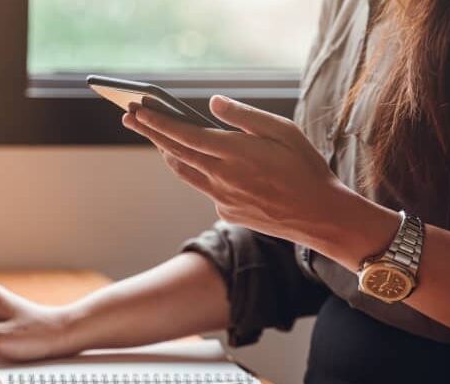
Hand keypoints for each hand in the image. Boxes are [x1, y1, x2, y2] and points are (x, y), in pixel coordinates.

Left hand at [122, 95, 375, 251]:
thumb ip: (244, 116)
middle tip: (129, 116)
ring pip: (185, 172)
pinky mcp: (226, 211)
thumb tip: (213, 103)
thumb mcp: (283, 130)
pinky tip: (199, 161)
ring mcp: (222, 197)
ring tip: (156, 136)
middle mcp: (222, 177)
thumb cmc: (306, 167)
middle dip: (150, 132)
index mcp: (235, 153)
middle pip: (175, 152)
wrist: (320, 215)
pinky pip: (205, 187)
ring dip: (167, 152)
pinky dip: (198, 171)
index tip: (138, 109)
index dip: (158, 122)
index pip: (185, 135)